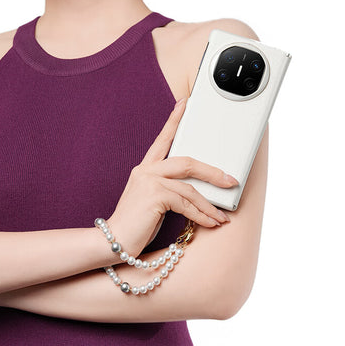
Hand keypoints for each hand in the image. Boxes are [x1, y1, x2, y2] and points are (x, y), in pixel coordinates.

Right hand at [106, 97, 237, 256]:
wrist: (113, 241)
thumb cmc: (136, 223)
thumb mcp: (154, 201)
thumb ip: (171, 191)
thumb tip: (200, 194)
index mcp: (145, 168)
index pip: (162, 140)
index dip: (174, 120)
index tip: (184, 103)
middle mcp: (146, 170)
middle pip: (187, 162)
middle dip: (212, 172)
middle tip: (231, 181)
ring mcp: (149, 181)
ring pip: (190, 187)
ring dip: (209, 205)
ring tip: (221, 218)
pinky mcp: (154, 195)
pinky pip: (186, 203)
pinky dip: (201, 215)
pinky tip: (210, 224)